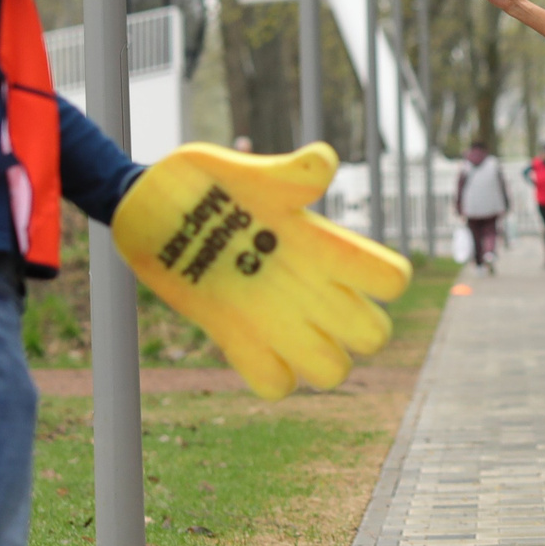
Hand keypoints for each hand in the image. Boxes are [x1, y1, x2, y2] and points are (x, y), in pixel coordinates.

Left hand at [111, 143, 412, 398]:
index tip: (350, 263)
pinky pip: (274, 383)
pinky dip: (269, 374)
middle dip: (358, 329)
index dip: (387, 279)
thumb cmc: (206, 181)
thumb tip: (325, 162)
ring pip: (331, 370)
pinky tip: (246, 340)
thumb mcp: (248, 171)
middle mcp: (310, 288)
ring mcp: (276, 319)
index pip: (390, 279)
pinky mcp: (237, 338)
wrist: (154, 206)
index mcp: (322, 247)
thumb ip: (290, 173)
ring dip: (317, 360)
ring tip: (280, 330)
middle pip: (373, 335)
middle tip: (315, 301)